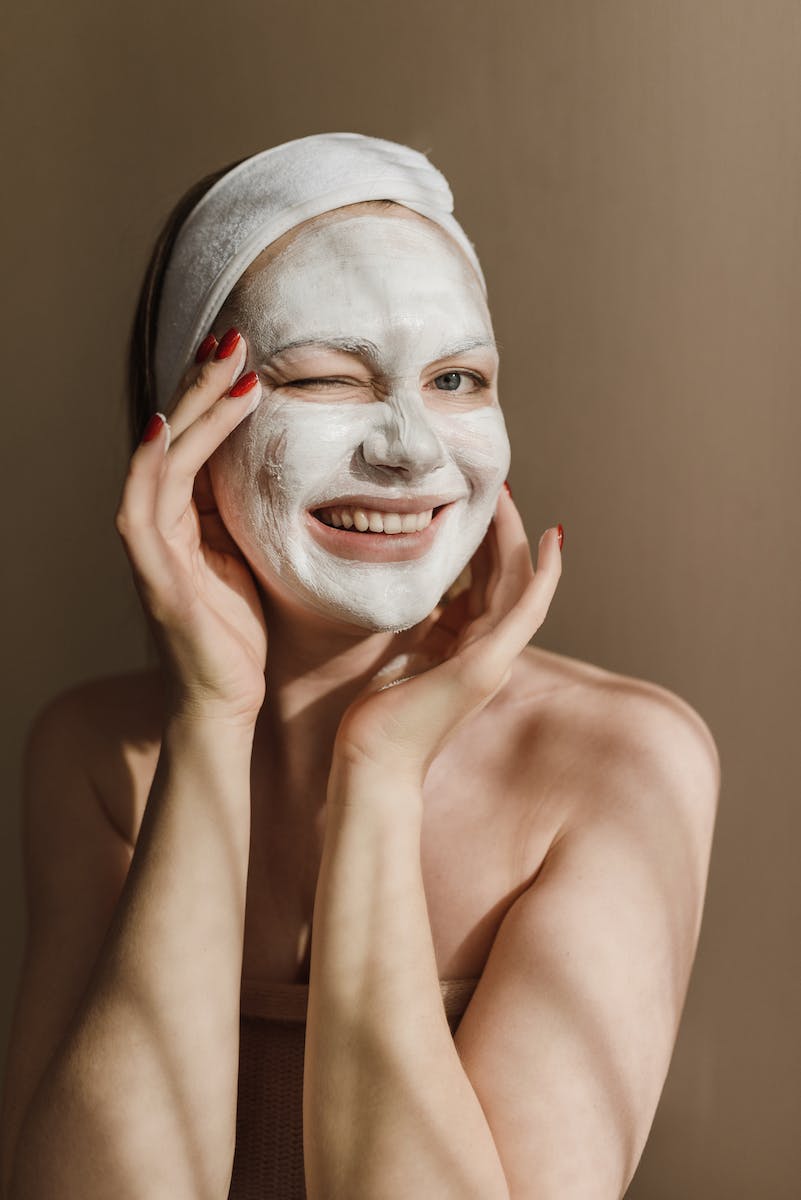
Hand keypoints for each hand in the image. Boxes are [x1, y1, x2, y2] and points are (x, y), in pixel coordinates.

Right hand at [115, 328, 266, 725]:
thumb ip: (247, 512)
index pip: (196, 438)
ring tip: (225, 365)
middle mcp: (161, 518)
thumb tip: (279, 467)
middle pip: (175, 434)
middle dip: (202, 382)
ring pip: (162, 456)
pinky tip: (170, 426)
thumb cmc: (242, 630)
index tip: (247, 351)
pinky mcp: (154, 570)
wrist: (228, 697)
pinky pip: (146, 505)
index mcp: (187, 513)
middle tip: (234, 335)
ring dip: (191, 408)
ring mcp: (151, 543)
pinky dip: (155, 463)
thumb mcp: (252, 554)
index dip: (215, 392)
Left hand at [331, 487, 562, 783]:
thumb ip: (427, 625)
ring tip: (507, 494)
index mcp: (469, 646)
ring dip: (516, 535)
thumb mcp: (406, 653)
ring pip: (518, 583)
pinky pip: (528, 609)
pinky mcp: (487, 664)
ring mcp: (494, 658)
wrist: (372, 760)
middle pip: (507, 575)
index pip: (489, 582)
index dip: (489, 540)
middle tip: (495, 485)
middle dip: (503, 528)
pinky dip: (546, 573)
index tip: (478, 504)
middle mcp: (489, 650)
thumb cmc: (381, 714)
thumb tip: (430, 590)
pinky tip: (553, 538)